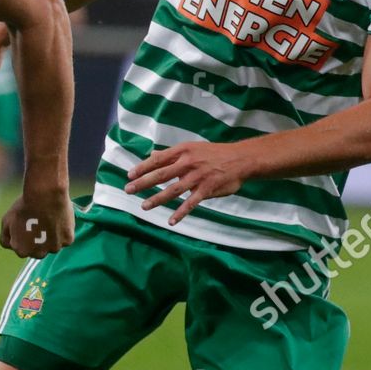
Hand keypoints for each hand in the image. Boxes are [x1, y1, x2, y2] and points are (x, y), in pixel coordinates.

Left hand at [0, 184, 73, 257]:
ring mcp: (54, 248)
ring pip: (53, 244)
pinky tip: (58, 218)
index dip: (24, 236)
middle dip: (38, 240)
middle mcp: (38, 254)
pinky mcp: (67, 240)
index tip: (27, 224)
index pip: (23, 249)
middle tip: (39, 222)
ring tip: (49, 218)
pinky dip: (63, 231)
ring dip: (51, 237)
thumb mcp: (6, 222)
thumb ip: (6, 238)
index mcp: (22, 251)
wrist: (44, 194)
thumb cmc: (24, 207)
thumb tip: (11, 246)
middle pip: (39, 250)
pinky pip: (65, 238)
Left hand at [126, 140, 253, 224]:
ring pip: (173, 190)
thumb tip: (153, 154)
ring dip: (157, 199)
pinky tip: (171, 221)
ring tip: (144, 206)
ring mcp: (197, 177)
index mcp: (183, 151)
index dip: (143, 167)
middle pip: (161, 174)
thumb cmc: (215, 153)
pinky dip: (181, 213)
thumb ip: (172, 154)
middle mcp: (188, 163)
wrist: (241, 159)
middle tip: (129, 189)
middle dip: (143, 182)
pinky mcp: (207, 189)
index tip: (129, 174)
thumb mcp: (192, 148)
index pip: (158, 159)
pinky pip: (191, 203)